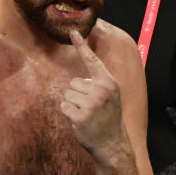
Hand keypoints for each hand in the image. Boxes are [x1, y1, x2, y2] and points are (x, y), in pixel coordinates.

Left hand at [61, 31, 126, 156]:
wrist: (112, 143)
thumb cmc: (108, 119)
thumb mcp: (110, 97)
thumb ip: (98, 85)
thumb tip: (80, 81)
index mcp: (109, 83)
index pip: (92, 60)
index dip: (82, 45)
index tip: (73, 31)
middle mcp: (101, 90)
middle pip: (73, 82)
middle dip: (77, 95)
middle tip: (90, 108)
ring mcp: (91, 103)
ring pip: (67, 94)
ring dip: (72, 105)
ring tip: (86, 115)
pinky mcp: (80, 115)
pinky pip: (63, 106)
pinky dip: (68, 113)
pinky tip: (79, 121)